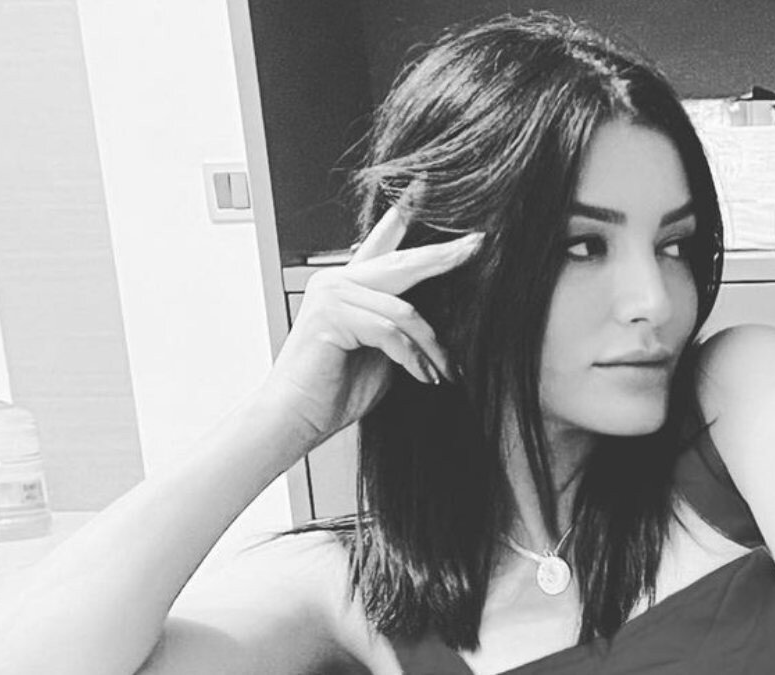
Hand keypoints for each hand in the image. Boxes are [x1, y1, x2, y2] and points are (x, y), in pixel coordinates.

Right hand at [261, 205, 482, 446]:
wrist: (296, 417)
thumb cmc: (336, 389)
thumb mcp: (385, 352)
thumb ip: (405, 327)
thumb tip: (443, 318)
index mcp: (351, 285)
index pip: (381, 240)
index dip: (403, 211)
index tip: (424, 184)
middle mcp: (338, 280)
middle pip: (403, 262)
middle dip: (445, 255)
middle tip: (477, 244)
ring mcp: (332, 294)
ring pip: (405, 309)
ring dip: (431, 346)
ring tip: (442, 371)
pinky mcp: (331, 315)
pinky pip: (390, 330)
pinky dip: (412, 357)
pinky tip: (423, 376)